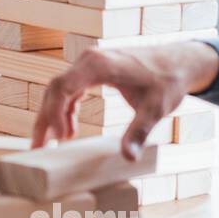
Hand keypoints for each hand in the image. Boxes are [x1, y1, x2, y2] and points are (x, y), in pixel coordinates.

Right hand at [31, 41, 218, 160]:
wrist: (178, 62)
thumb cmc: (167, 81)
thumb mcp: (155, 110)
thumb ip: (139, 132)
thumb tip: (128, 157)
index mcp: (99, 65)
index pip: (63, 87)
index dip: (55, 113)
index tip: (62, 138)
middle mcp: (88, 61)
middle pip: (55, 89)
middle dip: (46, 119)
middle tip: (40, 148)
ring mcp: (88, 64)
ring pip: (58, 90)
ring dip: (52, 115)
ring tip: (49, 144)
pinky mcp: (92, 71)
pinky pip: (70, 89)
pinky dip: (65, 109)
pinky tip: (69, 130)